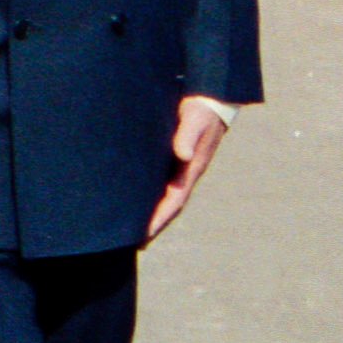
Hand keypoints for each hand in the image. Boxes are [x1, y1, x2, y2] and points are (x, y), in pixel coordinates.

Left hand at [146, 95, 233, 241]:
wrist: (210, 99)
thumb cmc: (201, 109)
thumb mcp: (194, 119)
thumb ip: (187, 136)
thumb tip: (180, 155)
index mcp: (191, 169)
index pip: (174, 201)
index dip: (159, 220)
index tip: (143, 236)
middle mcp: (185, 173)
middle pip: (169, 205)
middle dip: (153, 225)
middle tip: (133, 244)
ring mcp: (180, 168)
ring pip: (164, 196)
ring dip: (151, 214)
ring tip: (131, 231)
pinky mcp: (172, 159)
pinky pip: (160, 183)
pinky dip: (149, 196)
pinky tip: (134, 201)